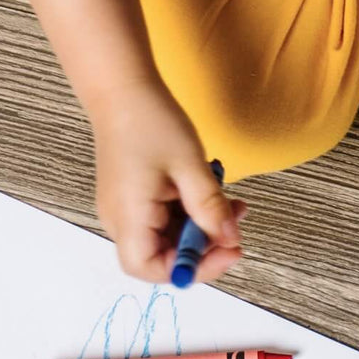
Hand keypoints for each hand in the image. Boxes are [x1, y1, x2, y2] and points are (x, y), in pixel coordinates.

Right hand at [92, 84, 244, 283]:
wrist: (123, 89)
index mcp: (128, 218)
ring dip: (204, 226)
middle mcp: (122, 220)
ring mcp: (128, 208)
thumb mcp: (190, 166)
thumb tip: (230, 240)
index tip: (228, 250)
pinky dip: (193, 212)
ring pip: (170, 236)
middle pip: (164, 256)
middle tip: (236, 224)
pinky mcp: (137, 196)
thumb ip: (210, 208)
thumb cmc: (151, 122)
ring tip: (233, 205)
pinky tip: (216, 193)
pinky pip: (166, 217)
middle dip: (205, 245)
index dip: (193, 269)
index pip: (151, 269)